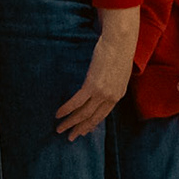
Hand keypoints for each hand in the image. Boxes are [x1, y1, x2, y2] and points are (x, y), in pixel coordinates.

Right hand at [56, 10, 139, 139]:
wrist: (120, 41)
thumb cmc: (118, 51)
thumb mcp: (118, 71)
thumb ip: (111, 82)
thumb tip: (102, 85)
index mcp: (118, 95)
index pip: (103, 115)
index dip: (91, 124)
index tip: (83, 131)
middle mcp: (111, 97)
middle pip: (93, 118)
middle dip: (80, 129)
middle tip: (70, 137)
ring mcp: (102, 92)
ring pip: (83, 113)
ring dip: (70, 122)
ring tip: (60, 129)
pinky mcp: (93, 85)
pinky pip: (77, 102)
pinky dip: (66, 109)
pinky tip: (58, 114)